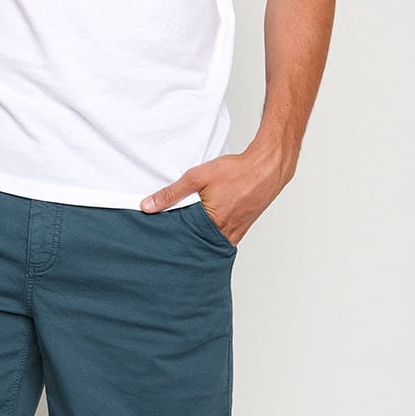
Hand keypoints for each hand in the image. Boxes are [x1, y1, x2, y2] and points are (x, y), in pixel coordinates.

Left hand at [139, 149, 289, 245]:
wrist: (267, 168)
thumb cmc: (237, 171)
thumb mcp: (197, 177)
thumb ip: (171, 193)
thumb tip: (147, 206)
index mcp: (213, 225)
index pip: (183, 242)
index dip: (169, 240)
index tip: (157, 239)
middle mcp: (225, 236)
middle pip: (196, 246)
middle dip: (182, 243)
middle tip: (167, 240)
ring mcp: (235, 235)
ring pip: (208, 244)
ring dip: (196, 239)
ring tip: (183, 233)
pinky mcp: (241, 231)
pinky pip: (220, 239)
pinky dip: (209, 235)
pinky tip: (202, 226)